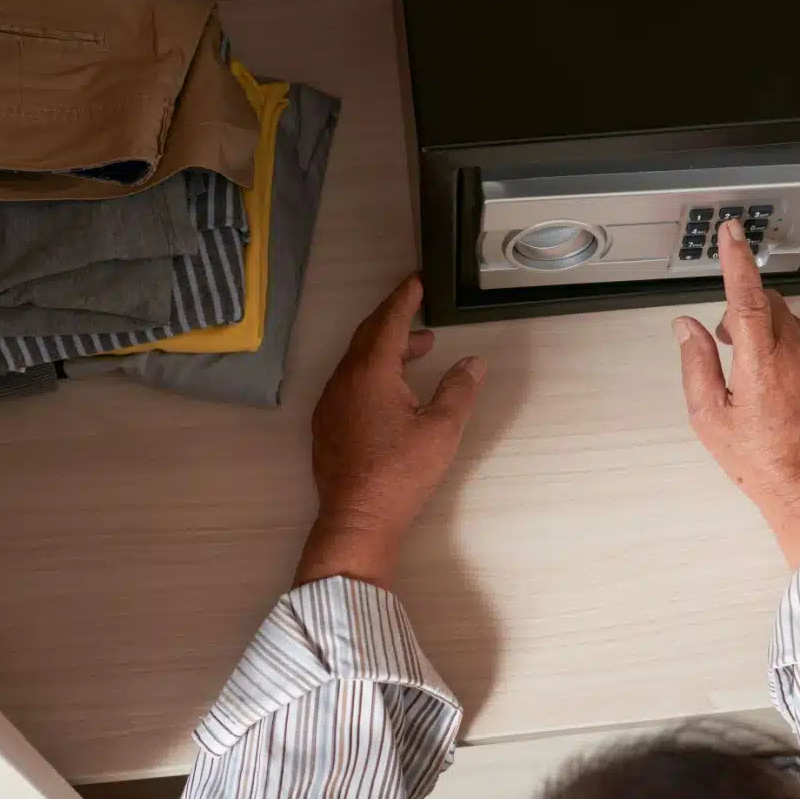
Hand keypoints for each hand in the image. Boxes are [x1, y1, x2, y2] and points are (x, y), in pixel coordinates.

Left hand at [295, 274, 485, 588]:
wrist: (357, 518)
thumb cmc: (401, 473)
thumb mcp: (442, 429)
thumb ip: (458, 389)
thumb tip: (473, 363)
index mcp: (371, 372)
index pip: (389, 321)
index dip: (405, 298)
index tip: (417, 280)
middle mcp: (344, 380)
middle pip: (368, 335)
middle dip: (395, 319)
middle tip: (419, 309)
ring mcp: (331, 402)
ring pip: (357, 360)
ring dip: (386, 348)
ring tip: (418, 352)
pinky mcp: (326, 424)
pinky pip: (349, 381)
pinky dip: (371, 371)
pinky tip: (391, 390)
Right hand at [673, 219, 799, 567]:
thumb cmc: (759, 459)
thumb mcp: (709, 417)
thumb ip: (696, 363)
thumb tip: (686, 326)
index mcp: (760, 363)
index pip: (746, 296)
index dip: (736, 260)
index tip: (732, 232)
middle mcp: (797, 354)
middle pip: (767, 302)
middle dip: (743, 309)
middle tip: (729, 343)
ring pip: (789, 321)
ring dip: (768, 333)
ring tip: (759, 376)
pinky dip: (792, 350)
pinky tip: (784, 387)